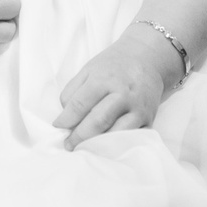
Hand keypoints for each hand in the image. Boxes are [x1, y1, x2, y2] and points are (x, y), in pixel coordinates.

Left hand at [55, 25, 183, 147]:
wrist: (148, 58)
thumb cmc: (113, 66)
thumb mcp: (89, 70)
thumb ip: (72, 91)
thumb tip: (65, 116)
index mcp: (104, 79)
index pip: (79, 104)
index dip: (65, 119)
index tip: (58, 127)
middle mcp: (122, 94)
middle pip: (97, 122)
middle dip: (79, 137)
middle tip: (69, 144)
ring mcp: (137, 108)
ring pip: (116, 133)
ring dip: (98, 145)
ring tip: (85, 149)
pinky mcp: (149, 119)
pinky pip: (132, 138)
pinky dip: (118, 145)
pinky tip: (105, 148)